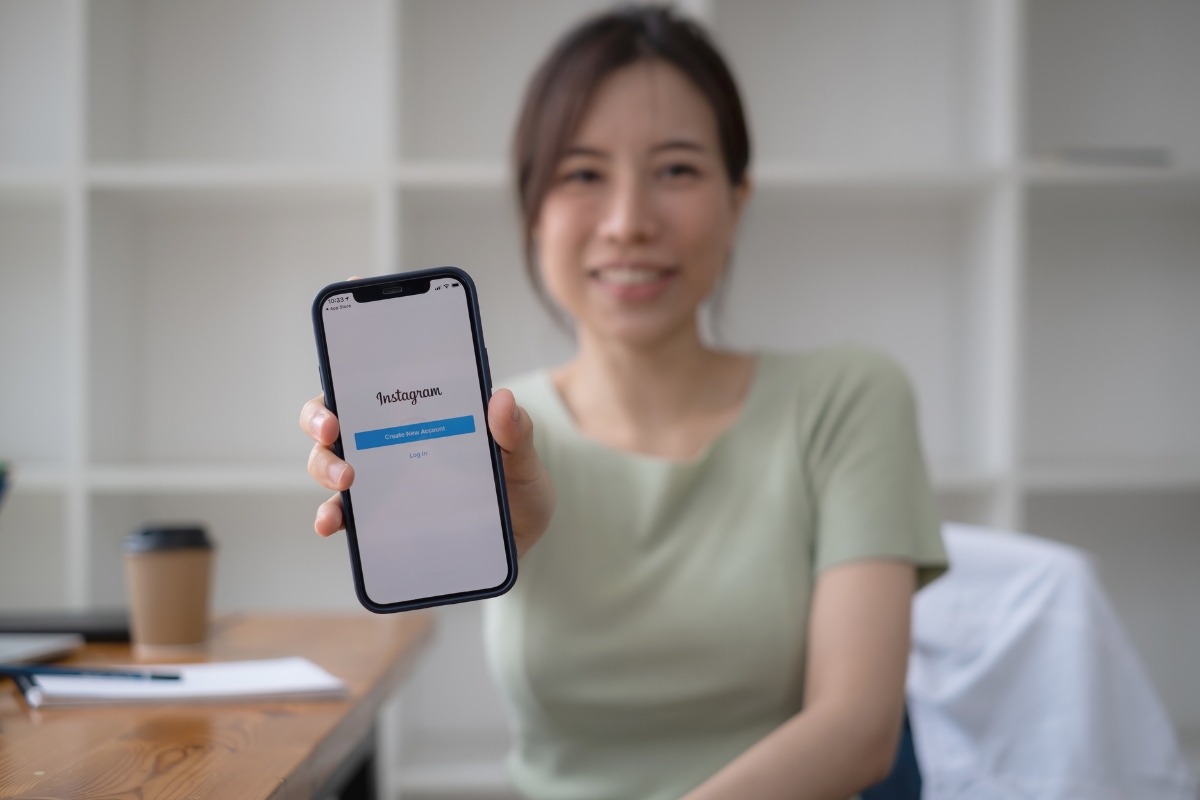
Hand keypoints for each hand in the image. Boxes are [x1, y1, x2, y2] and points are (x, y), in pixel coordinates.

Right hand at [298, 388, 554, 557]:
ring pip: (330, 465)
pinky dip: (331, 517)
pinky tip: (331, 523)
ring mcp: (380, 481)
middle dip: (321, 420)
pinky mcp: (379, 520)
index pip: (371, 383)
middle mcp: (388, 442)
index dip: (343, 375)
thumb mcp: (522, 456)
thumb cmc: (517, 485)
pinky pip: (345, 516)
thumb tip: (501, 398)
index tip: (342, 380)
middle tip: (333, 429)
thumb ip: (515, 430)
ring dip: (326, 468)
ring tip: (345, 481)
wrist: (522, 538)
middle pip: (335, 421)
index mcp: (419, 413)